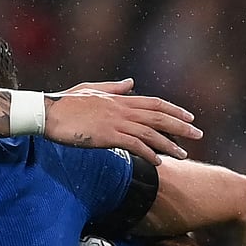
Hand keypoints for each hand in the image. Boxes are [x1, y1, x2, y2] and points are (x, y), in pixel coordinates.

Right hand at [44, 79, 202, 165]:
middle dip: (181, 127)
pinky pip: (135, 145)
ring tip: (184, 154)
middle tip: (198, 135)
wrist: (47, 113)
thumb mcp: (91, 90)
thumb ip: (114, 87)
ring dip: (169, 144)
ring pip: (151, 132)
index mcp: (119, 99)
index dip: (174, 110)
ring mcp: (116, 122)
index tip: (189, 118)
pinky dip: (149, 153)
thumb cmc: (64, 102)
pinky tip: (159, 162)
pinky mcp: (107, 136)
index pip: (155, 103)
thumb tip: (131, 83)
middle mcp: (122, 109)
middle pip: (159, 116)